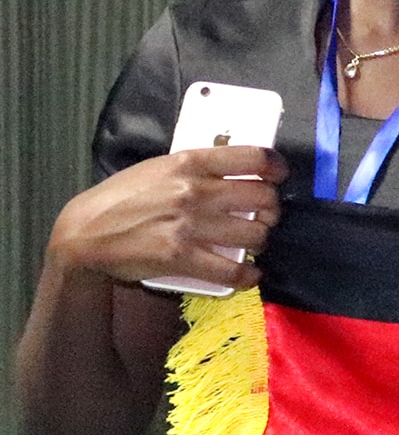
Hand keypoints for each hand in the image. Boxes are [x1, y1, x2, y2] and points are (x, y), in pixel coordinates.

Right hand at [47, 147, 288, 292]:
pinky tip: (249, 275)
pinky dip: (247, 276)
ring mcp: (188, 224)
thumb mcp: (158, 168)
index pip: (254, 157)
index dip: (276, 168)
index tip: (278, 177)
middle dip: (270, 210)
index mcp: (189, 162)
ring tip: (251, 243)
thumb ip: (197, 168)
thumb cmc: (122, 199)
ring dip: (259, 241)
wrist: (84, 234)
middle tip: (263, 217)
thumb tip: (237, 170)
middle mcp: (193, 190)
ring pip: (255, 234)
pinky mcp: (181, 257)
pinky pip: (233, 270)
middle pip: (263, 198)